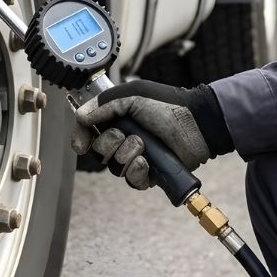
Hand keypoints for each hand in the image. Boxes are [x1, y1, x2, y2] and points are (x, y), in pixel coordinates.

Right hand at [71, 80, 225, 189]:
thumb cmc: (167, 105)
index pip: (89, 134)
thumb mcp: (132, 95)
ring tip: (143, 146)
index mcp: (117, 120)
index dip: (81, 139)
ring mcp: (136, 158)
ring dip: (126, 155)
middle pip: (98, 152)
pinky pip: (132, 181)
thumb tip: (80, 117)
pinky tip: (145, 162)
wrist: (195, 123)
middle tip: (125, 134)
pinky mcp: (149, 174)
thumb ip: (104, 104)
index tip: (81, 144)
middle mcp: (124, 140)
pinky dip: (136, 171)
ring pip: (114, 167)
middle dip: (109, 143)